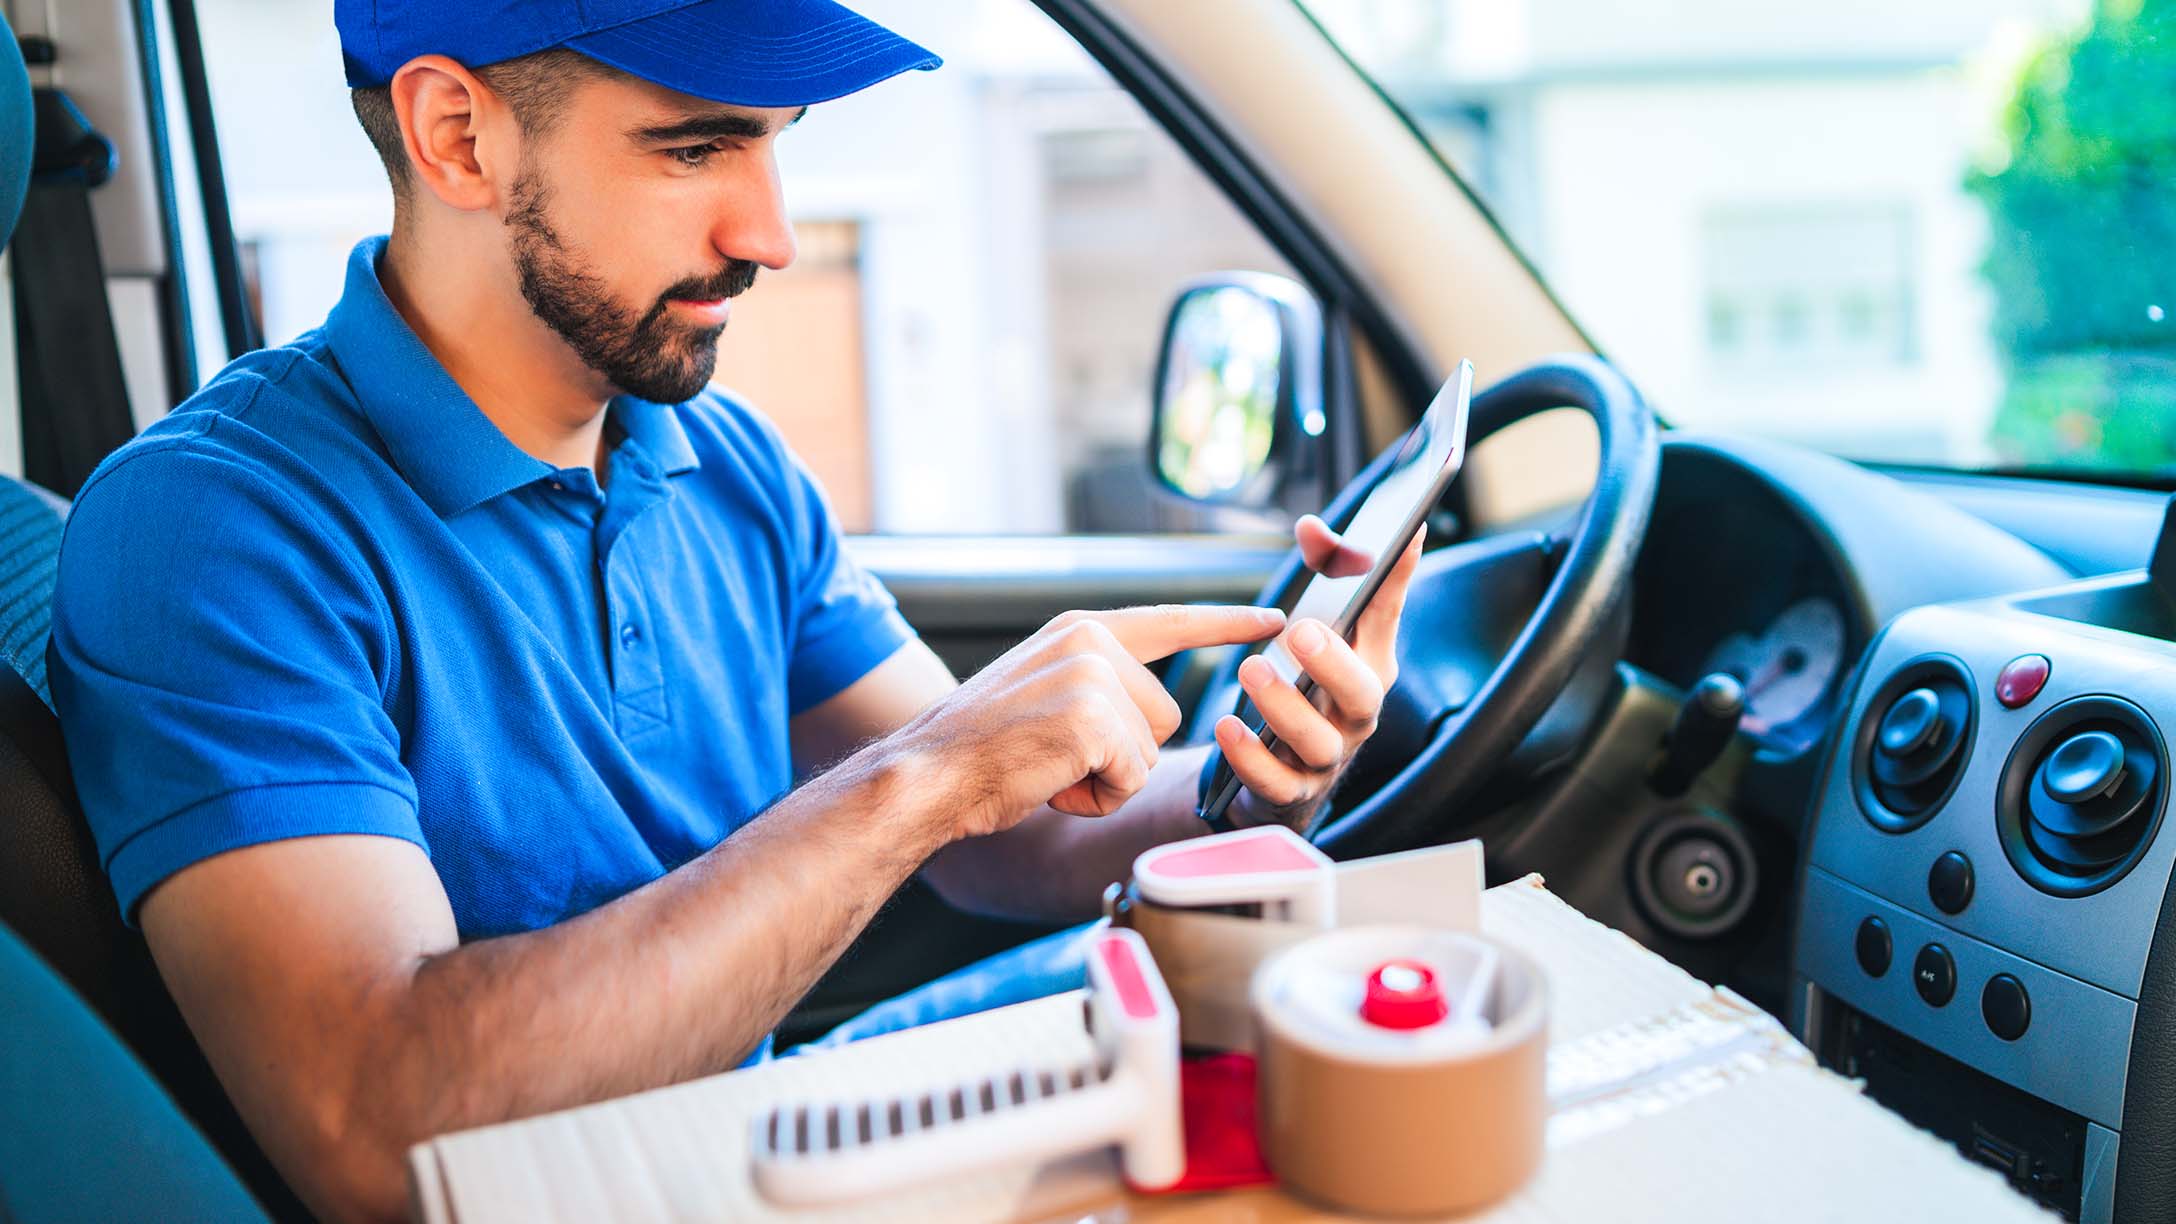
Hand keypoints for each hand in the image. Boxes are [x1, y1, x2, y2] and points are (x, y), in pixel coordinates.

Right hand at [897, 604, 1286, 838]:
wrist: (928, 773)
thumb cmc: (981, 750)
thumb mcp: (1045, 692)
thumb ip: (1097, 684)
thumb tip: (1155, 713)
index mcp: (1079, 630)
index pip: (1171, 620)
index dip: (1228, 624)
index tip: (1276, 620)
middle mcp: (1089, 641)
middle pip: (1166, 715)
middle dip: (1123, 754)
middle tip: (1058, 757)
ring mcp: (1092, 676)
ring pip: (1151, 750)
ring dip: (1109, 778)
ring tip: (1051, 769)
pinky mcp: (1093, 719)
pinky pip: (1131, 777)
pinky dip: (1096, 798)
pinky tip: (1052, 784)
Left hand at [1219, 514, 1422, 831]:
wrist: (1280, 772)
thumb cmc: (1303, 687)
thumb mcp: (1313, 631)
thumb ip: (1319, 573)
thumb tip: (1312, 527)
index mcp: (1367, 666)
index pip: (1386, 616)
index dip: (1397, 575)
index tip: (1408, 530)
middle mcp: (1355, 714)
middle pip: (1362, 694)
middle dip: (1334, 662)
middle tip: (1301, 630)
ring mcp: (1326, 756)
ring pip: (1317, 741)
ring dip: (1284, 705)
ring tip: (1250, 669)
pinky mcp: (1291, 790)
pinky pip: (1277, 781)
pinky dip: (1252, 756)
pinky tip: (1228, 727)